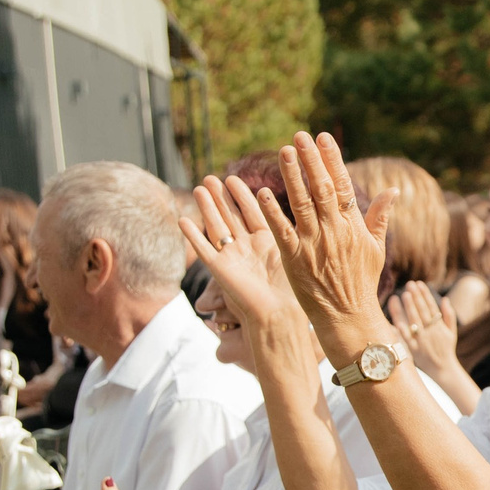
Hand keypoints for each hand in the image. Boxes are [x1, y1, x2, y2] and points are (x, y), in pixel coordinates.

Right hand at [182, 174, 310, 360]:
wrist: (278, 313)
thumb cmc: (292, 287)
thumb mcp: (292, 251)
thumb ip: (290, 228)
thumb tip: (307, 202)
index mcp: (266, 242)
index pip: (252, 212)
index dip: (243, 195)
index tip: (233, 177)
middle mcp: (248, 248)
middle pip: (232, 216)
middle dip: (222, 197)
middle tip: (212, 177)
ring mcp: (232, 258)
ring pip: (216, 227)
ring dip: (207, 208)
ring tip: (199, 188)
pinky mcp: (219, 270)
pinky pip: (203, 249)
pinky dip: (193, 236)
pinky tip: (182, 220)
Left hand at [258, 133, 398, 363]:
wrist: (348, 316)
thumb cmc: (361, 282)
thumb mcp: (376, 248)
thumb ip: (380, 216)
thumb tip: (393, 190)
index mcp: (353, 225)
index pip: (343, 184)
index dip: (332, 160)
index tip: (323, 138)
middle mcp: (334, 230)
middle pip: (322, 188)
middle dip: (311, 160)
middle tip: (300, 136)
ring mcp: (314, 243)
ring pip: (301, 203)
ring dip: (291, 176)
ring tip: (283, 152)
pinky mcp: (294, 258)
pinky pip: (281, 230)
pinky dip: (272, 211)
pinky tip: (261, 191)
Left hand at [389, 282, 460, 378]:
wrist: (443, 369)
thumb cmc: (447, 349)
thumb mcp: (452, 332)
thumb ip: (449, 315)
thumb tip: (445, 299)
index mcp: (439, 327)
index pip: (431, 307)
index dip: (425, 295)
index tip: (420, 284)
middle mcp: (431, 332)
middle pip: (422, 311)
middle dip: (416, 297)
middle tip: (409, 284)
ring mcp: (422, 341)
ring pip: (414, 321)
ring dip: (409, 308)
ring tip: (403, 294)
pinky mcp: (414, 350)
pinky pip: (406, 338)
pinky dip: (401, 329)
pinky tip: (395, 319)